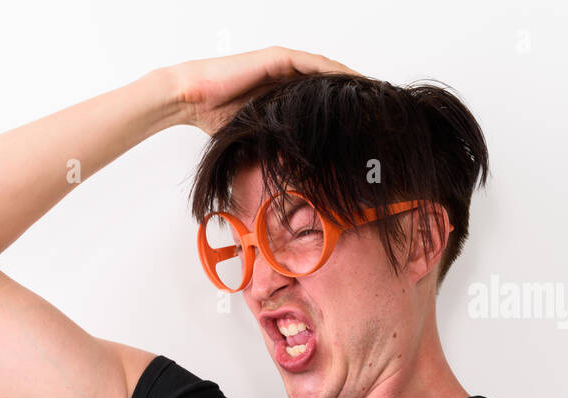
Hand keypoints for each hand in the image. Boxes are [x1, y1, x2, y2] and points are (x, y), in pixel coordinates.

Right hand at [168, 46, 359, 134]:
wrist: (191, 99)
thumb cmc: (214, 118)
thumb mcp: (254, 135)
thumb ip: (275, 142)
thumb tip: (294, 169)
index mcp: (281, 94)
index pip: (319, 98)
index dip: (341, 107)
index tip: (362, 122)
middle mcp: (285, 76)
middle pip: (327, 81)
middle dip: (351, 93)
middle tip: (377, 106)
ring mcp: (281, 65)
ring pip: (325, 70)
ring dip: (349, 80)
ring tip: (371, 92)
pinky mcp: (276, 58)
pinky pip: (312, 63)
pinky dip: (332, 70)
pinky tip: (350, 80)